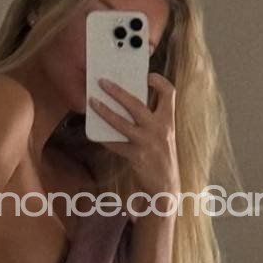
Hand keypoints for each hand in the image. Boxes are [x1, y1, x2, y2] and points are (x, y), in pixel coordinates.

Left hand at [89, 73, 180, 195]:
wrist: (166, 186)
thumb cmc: (162, 156)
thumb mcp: (164, 135)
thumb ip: (152, 120)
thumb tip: (128, 103)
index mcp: (169, 120)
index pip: (170, 93)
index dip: (160, 81)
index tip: (148, 75)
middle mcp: (160, 129)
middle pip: (137, 104)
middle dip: (118, 91)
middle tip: (103, 82)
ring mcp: (148, 143)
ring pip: (121, 123)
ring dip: (105, 111)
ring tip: (92, 102)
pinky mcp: (137, 156)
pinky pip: (116, 144)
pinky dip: (104, 138)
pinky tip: (95, 133)